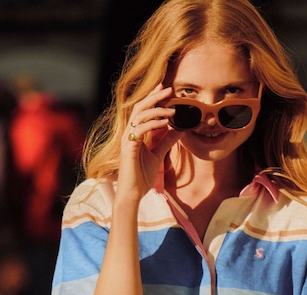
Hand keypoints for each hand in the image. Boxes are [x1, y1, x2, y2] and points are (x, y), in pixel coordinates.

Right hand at [117, 84, 182, 201]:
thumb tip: (179, 129)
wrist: (133, 193)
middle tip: (169, 89)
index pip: (143, 110)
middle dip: (154, 97)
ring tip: (172, 109)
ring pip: (140, 116)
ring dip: (157, 110)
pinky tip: (165, 123)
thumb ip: (166, 141)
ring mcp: (127, 139)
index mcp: (135, 133)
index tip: (165, 89)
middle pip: (140, 107)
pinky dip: (153, 124)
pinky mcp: (128, 147)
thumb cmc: (141, 176)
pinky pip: (141, 130)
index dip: (153, 98)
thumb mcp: (157, 155)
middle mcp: (129, 133)